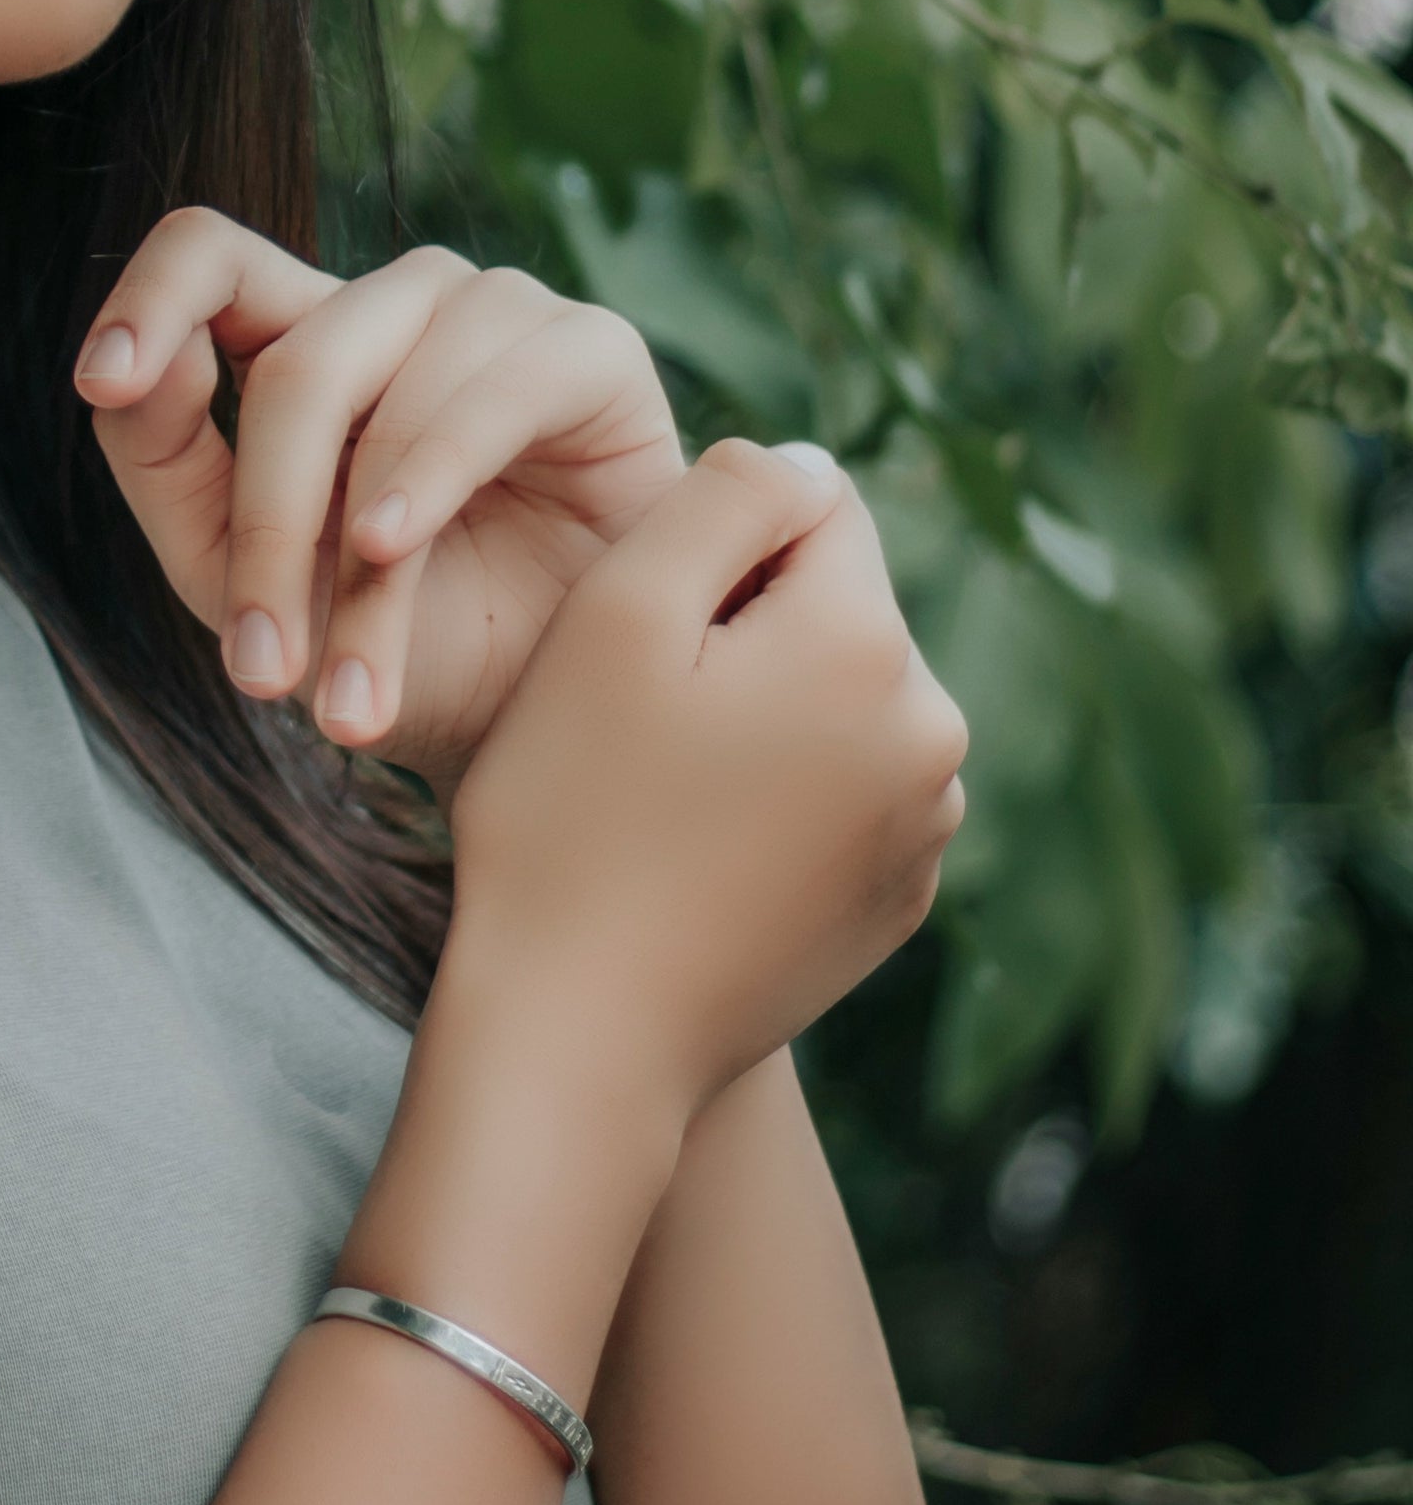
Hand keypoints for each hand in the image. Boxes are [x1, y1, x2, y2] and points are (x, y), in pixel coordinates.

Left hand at [75, 216, 680, 797]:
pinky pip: (492, 392)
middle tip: (260, 668)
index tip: (100, 382)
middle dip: (268, 524)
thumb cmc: (399, 642)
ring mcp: (497, 312)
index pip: (210, 257)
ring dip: (360, 553)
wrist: (544, 720)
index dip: (148, 297)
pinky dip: (434, 477)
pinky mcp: (590, 349)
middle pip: (296, 358)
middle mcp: (398, 306)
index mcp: (304, 338)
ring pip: (388, 391)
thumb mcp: (240, 574)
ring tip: (351, 684)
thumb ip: (164, 460)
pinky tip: (399, 551)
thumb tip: (125, 367)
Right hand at [449, 439, 967, 1111]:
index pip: (808, 504)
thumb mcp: (618, 613)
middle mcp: (934, 733)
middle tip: (631, 720)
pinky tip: (692, 851)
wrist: (580, 1038)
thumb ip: (721, 498)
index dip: (703, 548)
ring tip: (657, 790)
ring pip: (832, 696)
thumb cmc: (571, 815)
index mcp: (872, 646)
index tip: (636, 636)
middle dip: (738, 628)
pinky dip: (773, 794)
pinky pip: (838, 789)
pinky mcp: (897, 900)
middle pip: (828, 604)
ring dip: (757, 709)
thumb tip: (803, 466)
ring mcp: (926, 829)